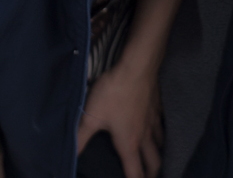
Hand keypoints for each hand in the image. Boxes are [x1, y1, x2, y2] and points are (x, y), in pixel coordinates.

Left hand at [77, 62, 163, 177]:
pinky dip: (160, 133)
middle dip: (151, 174)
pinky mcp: (157, 107)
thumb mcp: (91, 116)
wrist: (137, 66)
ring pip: (160, 144)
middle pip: (154, 163)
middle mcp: (144, 136)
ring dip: (157, 154)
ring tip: (152, 158)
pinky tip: (155, 128)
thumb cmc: (114, 93)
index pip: (135, 172)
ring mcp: (153, 121)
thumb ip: (80, 138)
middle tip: (146, 177)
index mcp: (129, 143)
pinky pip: (161, 125)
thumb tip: (71, 156)